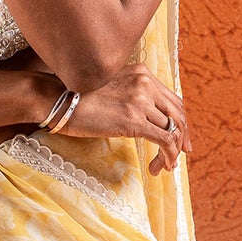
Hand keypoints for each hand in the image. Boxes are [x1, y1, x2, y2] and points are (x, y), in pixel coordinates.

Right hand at [59, 66, 190, 172]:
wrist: (59, 100)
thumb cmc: (79, 99)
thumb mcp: (112, 88)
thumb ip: (131, 95)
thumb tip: (145, 119)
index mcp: (142, 73)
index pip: (173, 99)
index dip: (180, 120)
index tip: (180, 138)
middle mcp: (145, 83)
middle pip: (178, 113)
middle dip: (182, 136)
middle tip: (180, 154)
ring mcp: (140, 101)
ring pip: (172, 129)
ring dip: (171, 152)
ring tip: (164, 166)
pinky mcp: (134, 120)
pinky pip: (164, 140)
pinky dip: (167, 156)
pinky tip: (160, 167)